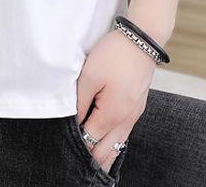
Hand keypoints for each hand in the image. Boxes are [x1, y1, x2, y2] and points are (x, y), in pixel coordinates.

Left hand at [75, 28, 155, 172]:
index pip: (90, 142)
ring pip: (117, 146)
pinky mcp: (136, 108)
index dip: (75, 147)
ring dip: (102, 155)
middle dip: (90, 160)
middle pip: (105, 152)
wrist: (142, 40)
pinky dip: (112, 143)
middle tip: (72, 165)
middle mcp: (126, 121)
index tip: (62, 151)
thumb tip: (73, 124)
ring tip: (89, 164)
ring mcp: (134, 115)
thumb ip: (79, 103)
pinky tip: (105, 145)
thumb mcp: (89, 75)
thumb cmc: (114, 55)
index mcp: (112, 115)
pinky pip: (123, 134)